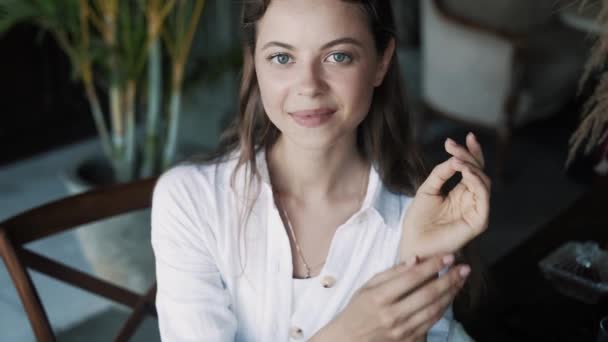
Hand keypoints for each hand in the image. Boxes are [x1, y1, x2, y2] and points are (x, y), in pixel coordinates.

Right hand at [310, 254, 469, 341]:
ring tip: (461, 281)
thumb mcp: (367, 287)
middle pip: (428, 294)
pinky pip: (431, 324)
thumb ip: (391, 273)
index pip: (412, 277)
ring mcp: (402, 331)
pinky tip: (449, 298)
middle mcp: (392, 315)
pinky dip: (443, 309)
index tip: (448, 256)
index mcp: (379, 297)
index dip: (433, 266)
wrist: (348, 340)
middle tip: (464, 268)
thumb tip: (415, 259)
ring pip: (434, 310)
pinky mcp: (408, 341)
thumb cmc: (356, 311)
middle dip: (449, 279)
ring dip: (451, 294)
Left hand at [400, 132, 490, 260]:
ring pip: (483, 182)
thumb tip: (455, 157)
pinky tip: (464, 171)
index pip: (471, 169)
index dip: (470, 152)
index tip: (461, 137)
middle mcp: (471, 201)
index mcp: (460, 194)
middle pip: (479, 172)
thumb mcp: (428, 189)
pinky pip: (483, 197)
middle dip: (468, 155)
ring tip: (456, 159)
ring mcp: (476, 211)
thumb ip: (441, 173)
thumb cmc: (418, 221)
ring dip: (471, 166)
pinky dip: (476, 182)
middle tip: (453, 145)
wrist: (414, 243)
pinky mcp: (479, 221)